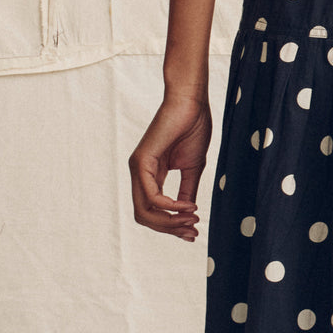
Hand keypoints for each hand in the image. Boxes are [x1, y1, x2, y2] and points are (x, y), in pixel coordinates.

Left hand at [129, 93, 211, 240]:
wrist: (191, 100)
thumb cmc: (193, 126)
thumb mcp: (193, 167)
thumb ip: (186, 191)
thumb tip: (187, 215)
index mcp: (151, 175)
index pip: (153, 211)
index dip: (172, 225)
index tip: (194, 231)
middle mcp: (140, 174)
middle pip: (145, 216)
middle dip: (169, 228)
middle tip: (193, 231)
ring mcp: (138, 168)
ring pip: (144, 211)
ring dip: (169, 221)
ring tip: (192, 219)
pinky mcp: (141, 161)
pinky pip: (150, 195)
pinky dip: (169, 205)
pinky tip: (187, 205)